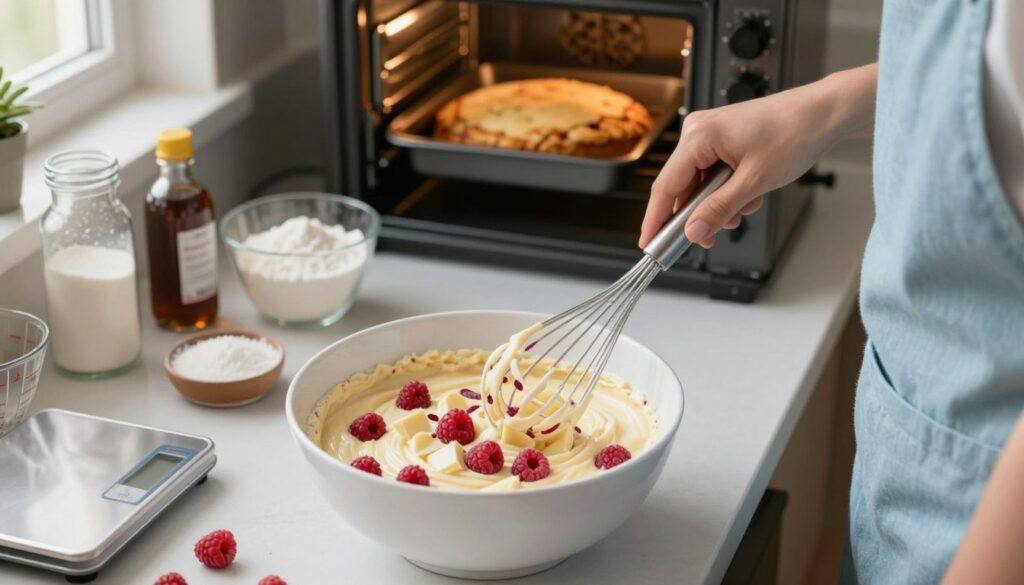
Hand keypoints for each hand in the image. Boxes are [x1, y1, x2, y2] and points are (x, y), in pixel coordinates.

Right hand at [639, 65, 877, 247]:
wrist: (823, 113)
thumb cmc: (794, 133)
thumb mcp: (754, 182)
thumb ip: (719, 209)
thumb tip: (693, 232)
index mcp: (698, 136)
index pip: (665, 187)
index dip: (656, 220)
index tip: (649, 245)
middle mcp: (697, 131)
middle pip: (681, 187)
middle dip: (698, 214)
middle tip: (710, 237)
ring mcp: (709, 134)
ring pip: (699, 184)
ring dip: (718, 203)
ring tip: (746, 206)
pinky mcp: (722, 139)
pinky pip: (712, 174)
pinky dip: (727, 190)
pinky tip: (749, 192)